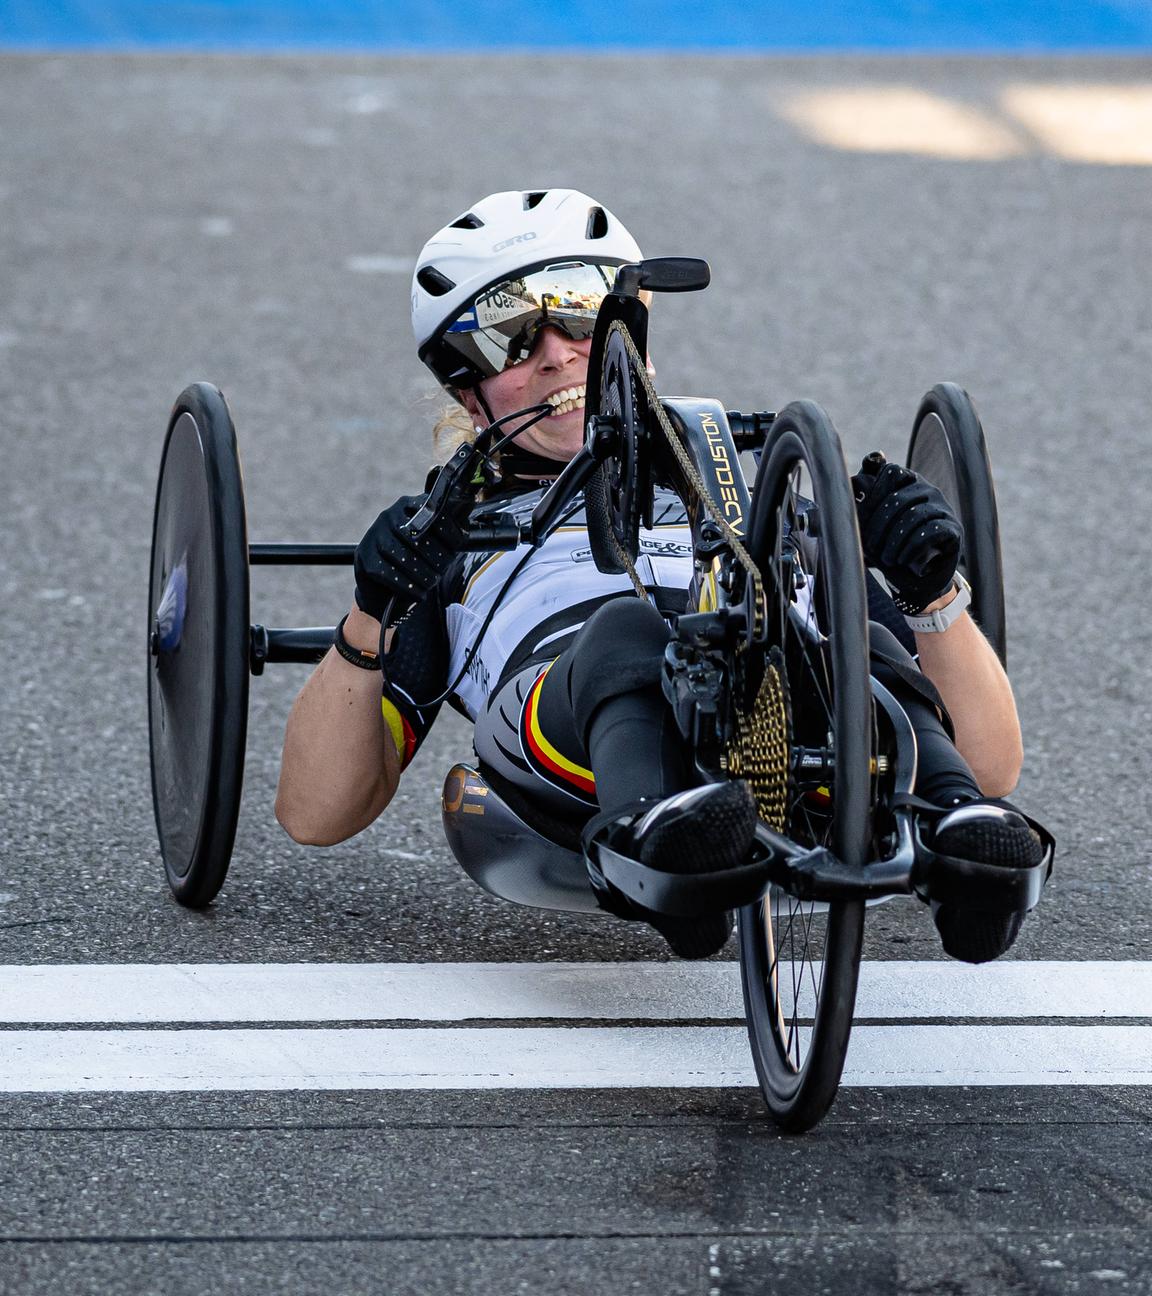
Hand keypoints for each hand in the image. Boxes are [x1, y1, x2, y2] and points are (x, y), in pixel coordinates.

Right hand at [353, 493, 458, 624]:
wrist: (384, 590)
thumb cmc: (415, 564)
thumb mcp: (433, 544)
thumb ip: (447, 532)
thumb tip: (467, 520)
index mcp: (408, 506)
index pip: (430, 511)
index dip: (447, 529)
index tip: (457, 545)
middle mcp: (388, 516)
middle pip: (414, 536)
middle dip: (433, 557)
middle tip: (441, 572)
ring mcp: (373, 536)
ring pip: (400, 554)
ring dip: (420, 573)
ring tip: (430, 583)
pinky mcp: (364, 558)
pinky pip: (386, 572)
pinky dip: (406, 586)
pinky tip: (417, 593)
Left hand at [851, 454, 962, 612]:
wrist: (916, 580)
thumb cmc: (891, 549)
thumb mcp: (871, 527)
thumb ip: (864, 504)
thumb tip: (855, 480)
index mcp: (908, 484)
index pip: (892, 473)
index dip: (874, 494)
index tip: (863, 519)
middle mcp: (928, 491)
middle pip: (899, 498)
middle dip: (879, 526)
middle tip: (871, 548)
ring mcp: (943, 509)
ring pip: (915, 516)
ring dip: (895, 541)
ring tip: (887, 558)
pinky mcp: (954, 529)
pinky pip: (932, 532)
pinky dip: (913, 548)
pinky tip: (903, 559)